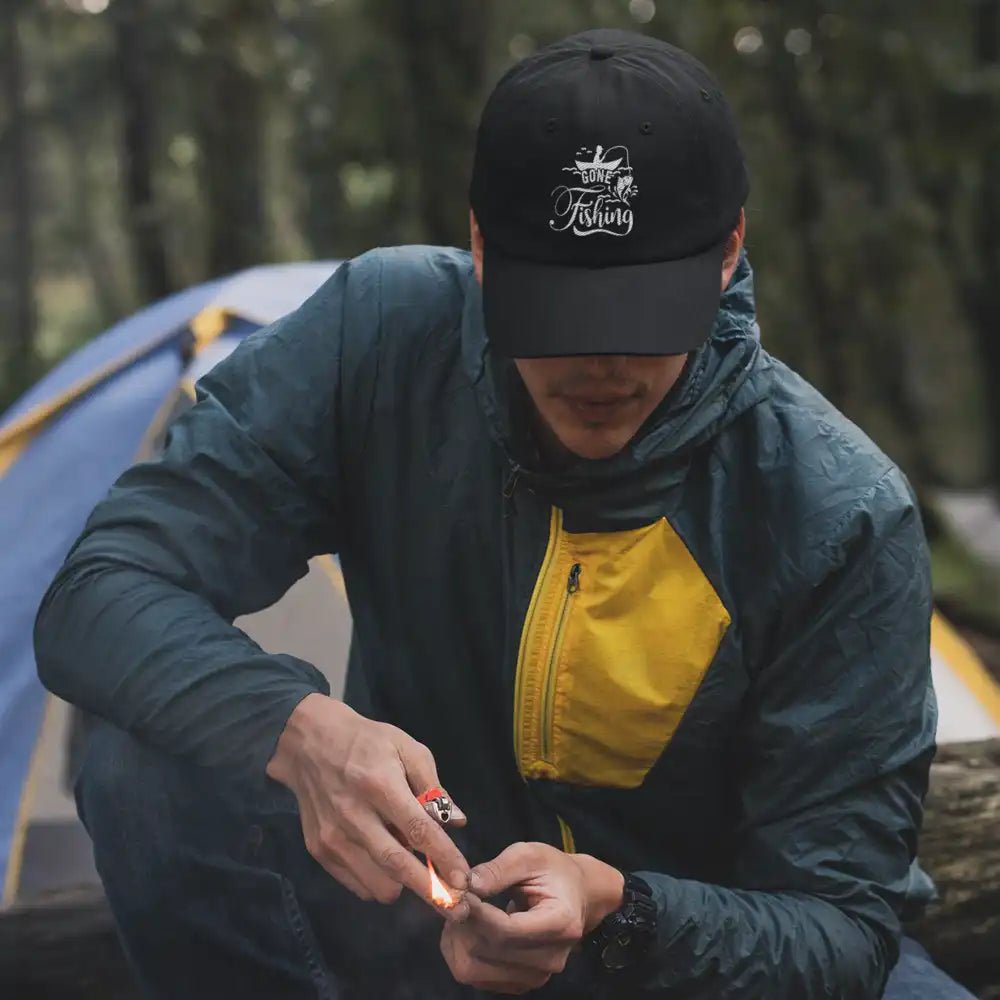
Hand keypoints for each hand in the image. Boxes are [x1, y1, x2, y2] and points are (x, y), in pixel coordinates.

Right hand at [266, 693, 469, 911]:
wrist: (309, 743)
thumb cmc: (367, 742)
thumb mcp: (407, 748)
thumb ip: (433, 787)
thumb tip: (457, 822)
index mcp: (379, 785)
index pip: (418, 830)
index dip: (444, 858)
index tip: (465, 880)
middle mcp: (353, 815)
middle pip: (397, 865)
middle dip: (431, 892)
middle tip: (458, 908)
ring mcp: (333, 837)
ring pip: (379, 884)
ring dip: (405, 884)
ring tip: (416, 864)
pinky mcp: (319, 851)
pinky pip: (359, 884)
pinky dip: (380, 881)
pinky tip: (386, 858)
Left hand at [440, 841, 623, 993]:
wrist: (577, 896)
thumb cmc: (553, 871)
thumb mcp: (529, 855)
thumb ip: (498, 869)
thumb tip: (467, 885)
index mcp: (560, 923)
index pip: (506, 930)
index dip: (475, 914)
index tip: (458, 893)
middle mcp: (551, 958)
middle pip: (488, 952)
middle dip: (463, 924)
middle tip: (457, 897)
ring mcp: (536, 976)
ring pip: (474, 971)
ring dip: (457, 941)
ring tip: (461, 913)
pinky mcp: (520, 983)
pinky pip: (476, 977)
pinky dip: (461, 953)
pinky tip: (467, 928)